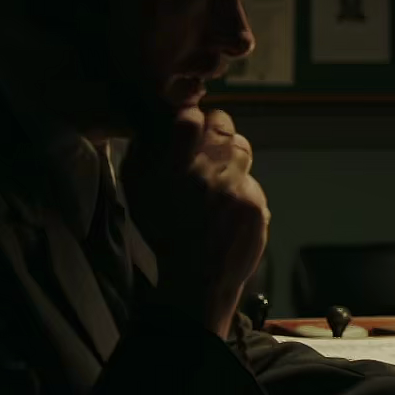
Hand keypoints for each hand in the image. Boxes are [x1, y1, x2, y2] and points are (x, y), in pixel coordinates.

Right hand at [121, 107, 268, 336]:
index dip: (191, 115)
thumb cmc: (162, 232)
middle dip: (216, 127)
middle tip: (208, 142)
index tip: (190, 121)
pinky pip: (251, 180)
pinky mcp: (256, 205)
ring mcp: (234, 190)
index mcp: (172, 169)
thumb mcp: (138, 190)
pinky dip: (242, 189)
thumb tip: (157, 119)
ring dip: (231, 154)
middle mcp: (205, 175)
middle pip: (223, 124)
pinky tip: (229, 208)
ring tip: (218, 175)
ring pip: (241, 147)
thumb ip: (145, 151)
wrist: (194, 279)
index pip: (189, 119)